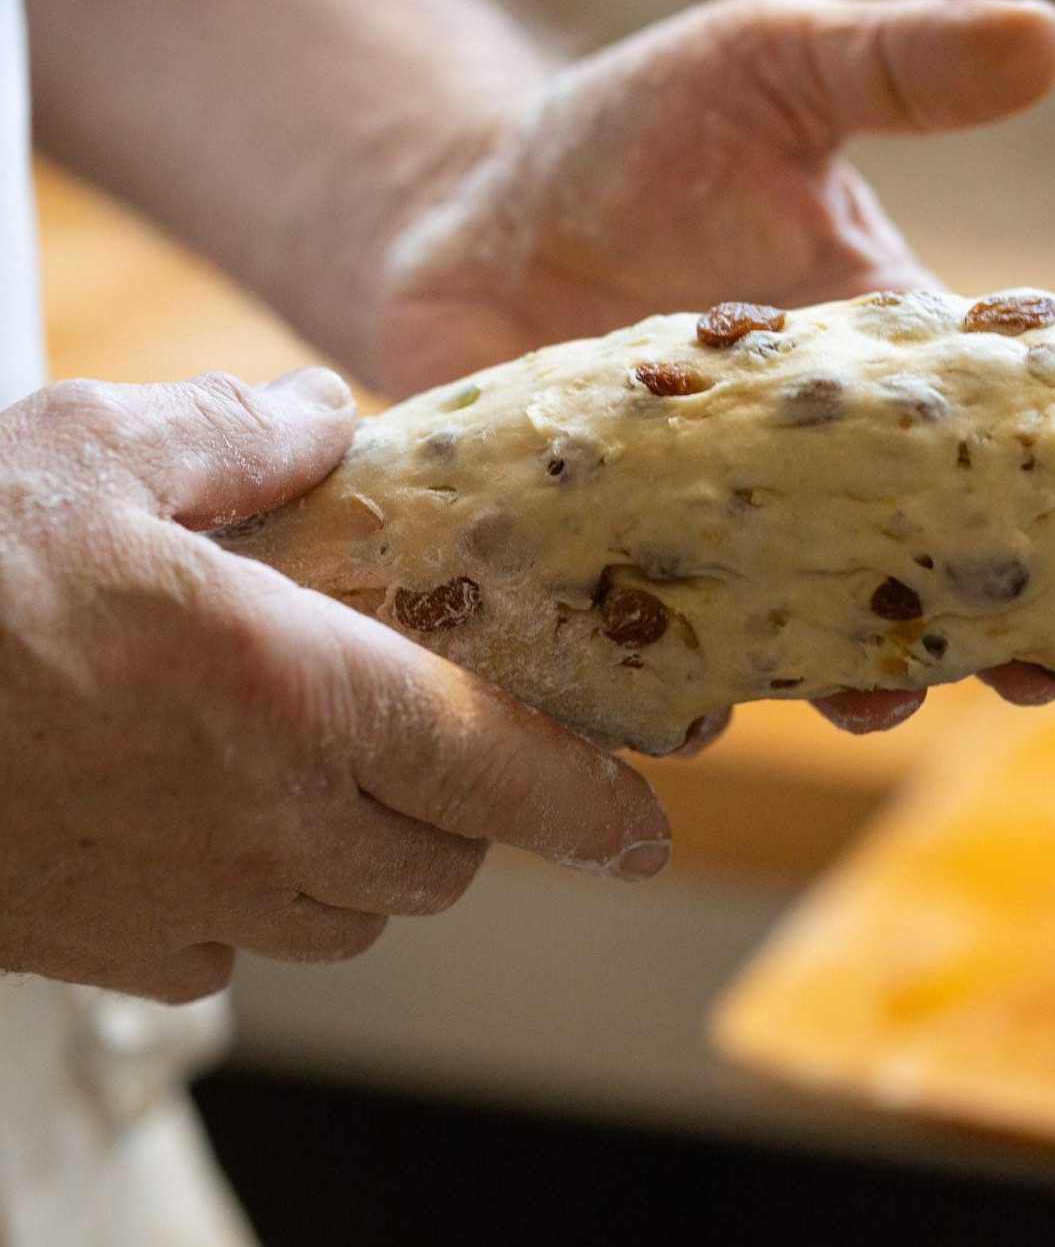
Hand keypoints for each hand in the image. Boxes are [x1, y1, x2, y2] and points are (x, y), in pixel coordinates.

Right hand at [0, 369, 670, 1001]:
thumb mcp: (95, 450)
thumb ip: (239, 436)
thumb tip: (320, 416)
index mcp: (295, 694)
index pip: (506, 774)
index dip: (594, 806)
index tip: (644, 822)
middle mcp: (260, 819)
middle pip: (440, 860)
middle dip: (462, 810)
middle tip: (435, 742)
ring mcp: (180, 898)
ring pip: (347, 916)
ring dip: (364, 856)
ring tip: (317, 774)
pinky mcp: (99, 945)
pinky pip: (230, 953)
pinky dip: (251, 900)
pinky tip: (202, 823)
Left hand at [367, 0, 1054, 728]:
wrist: (458, 204)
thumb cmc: (626, 134)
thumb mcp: (770, 67)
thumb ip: (898, 67)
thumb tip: (1052, 38)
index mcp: (883, 372)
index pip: (998, 450)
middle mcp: (811, 471)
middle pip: (921, 568)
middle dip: (986, 631)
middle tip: (1024, 674)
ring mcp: (712, 529)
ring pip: (803, 632)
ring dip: (850, 677)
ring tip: (867, 697)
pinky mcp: (606, 566)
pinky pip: (656, 650)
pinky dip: (680, 689)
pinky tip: (697, 714)